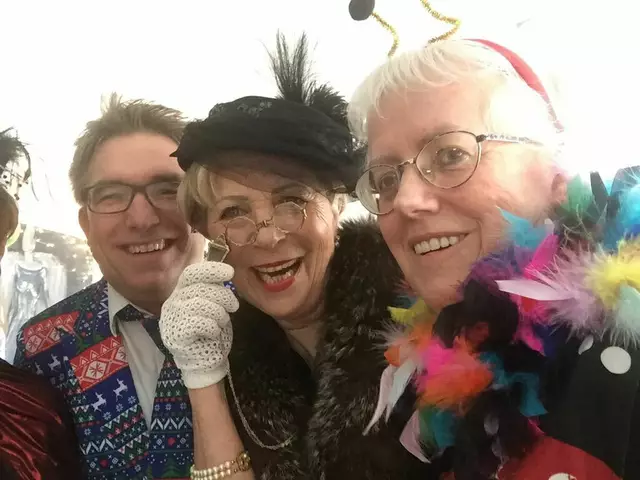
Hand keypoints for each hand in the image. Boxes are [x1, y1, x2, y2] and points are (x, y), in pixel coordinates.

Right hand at [160, 262, 238, 388]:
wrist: (206, 361)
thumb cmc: (210, 331)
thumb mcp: (214, 305)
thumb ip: (214, 289)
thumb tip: (225, 270)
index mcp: (182, 292)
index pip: (192, 273)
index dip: (211, 270)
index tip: (230, 272)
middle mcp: (173, 302)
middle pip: (201, 288)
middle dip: (223, 295)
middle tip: (234, 306)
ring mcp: (172, 318)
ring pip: (201, 304)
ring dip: (219, 313)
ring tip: (222, 322)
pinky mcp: (175, 335)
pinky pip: (199, 323)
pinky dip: (213, 327)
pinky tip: (213, 333)